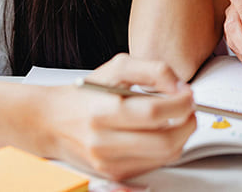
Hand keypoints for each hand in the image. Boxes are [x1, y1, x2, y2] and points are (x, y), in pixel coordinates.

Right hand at [40, 54, 195, 180]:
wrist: (52, 122)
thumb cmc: (85, 93)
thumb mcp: (117, 67)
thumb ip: (153, 70)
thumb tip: (179, 87)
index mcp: (105, 111)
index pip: (156, 113)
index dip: (182, 103)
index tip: (189, 95)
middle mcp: (105, 142)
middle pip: (165, 141)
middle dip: (188, 123)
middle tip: (189, 109)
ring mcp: (110, 162)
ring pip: (164, 156)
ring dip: (181, 137)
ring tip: (177, 119)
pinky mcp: (114, 174)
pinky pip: (154, 165)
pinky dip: (166, 149)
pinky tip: (160, 132)